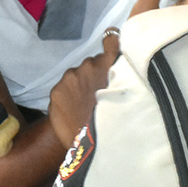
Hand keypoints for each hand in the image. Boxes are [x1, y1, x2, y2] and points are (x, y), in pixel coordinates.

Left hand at [47, 30, 120, 148]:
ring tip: (86, 105)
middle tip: (100, 94)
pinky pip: (64, 90)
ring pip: (76, 77)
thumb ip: (125, 80)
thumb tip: (123, 74)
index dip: (112, 43)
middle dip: (95, 75)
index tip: (112, 44)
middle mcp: (89, 65)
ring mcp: (71, 77)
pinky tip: (75, 111)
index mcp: (110, 65)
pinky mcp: (57, 90)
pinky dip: (68, 97)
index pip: (111, 41)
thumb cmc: (118, 123)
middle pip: (92, 64)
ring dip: (80, 85)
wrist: (93, 145)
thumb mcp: (130, 98)